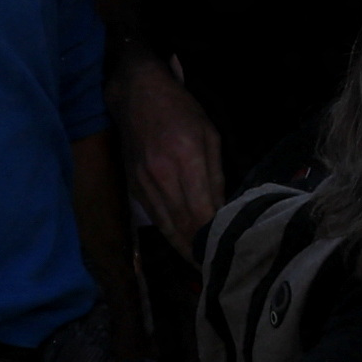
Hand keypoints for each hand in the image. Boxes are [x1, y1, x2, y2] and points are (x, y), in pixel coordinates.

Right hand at [114, 55, 225, 254]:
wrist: (136, 94)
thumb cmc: (180, 110)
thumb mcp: (210, 135)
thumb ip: (216, 175)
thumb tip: (222, 209)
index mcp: (185, 159)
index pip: (201, 210)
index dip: (213, 234)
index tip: (227, 250)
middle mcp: (161, 175)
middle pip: (182, 224)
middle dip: (199, 248)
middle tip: (217, 267)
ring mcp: (144, 182)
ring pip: (165, 225)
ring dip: (183, 247)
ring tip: (201, 264)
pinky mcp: (134, 186)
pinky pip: (154, 216)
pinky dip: (169, 232)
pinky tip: (182, 242)